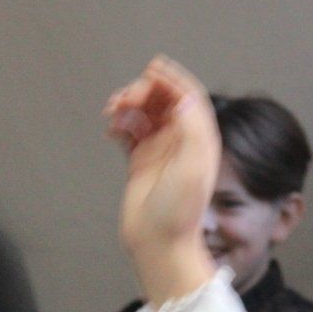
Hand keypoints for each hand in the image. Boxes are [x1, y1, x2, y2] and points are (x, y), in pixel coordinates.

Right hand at [105, 56, 220, 298]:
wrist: (159, 243)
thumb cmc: (178, 212)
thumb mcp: (191, 168)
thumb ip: (189, 130)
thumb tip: (185, 99)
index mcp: (200, 141)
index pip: (189, 98)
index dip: (173, 79)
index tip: (153, 68)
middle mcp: (182, 143)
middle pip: (163, 101)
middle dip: (143, 92)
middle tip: (127, 98)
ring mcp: (160, 152)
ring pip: (144, 114)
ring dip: (128, 105)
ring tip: (113, 110)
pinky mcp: (140, 162)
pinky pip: (130, 132)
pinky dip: (120, 124)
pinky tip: (112, 128)